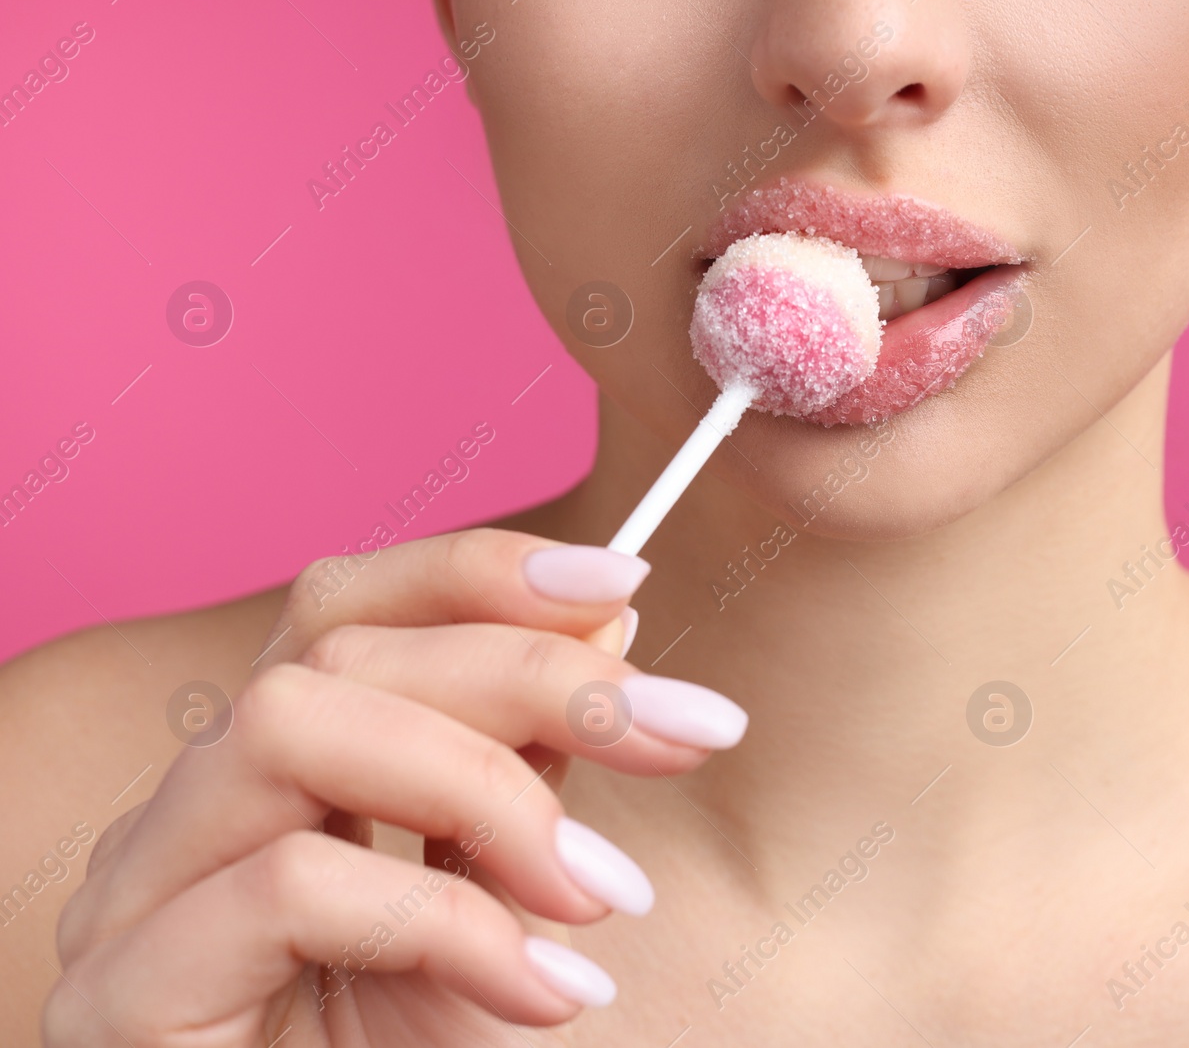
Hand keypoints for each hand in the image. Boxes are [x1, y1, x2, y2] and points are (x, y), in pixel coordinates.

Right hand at [43, 529, 746, 1045]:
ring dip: (487, 785)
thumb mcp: (488, 906)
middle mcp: (181, 817)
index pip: (344, 608)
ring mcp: (133, 900)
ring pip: (293, 724)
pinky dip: (453, 923)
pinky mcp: (123, 995)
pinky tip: (549, 993)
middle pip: (337, 649)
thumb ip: (524, 771)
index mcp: (261, 782)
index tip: (625, 581)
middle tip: (686, 731)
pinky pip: (292, 886)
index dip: (481, 573)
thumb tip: (608, 620)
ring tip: (602, 895)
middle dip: (537, 672)